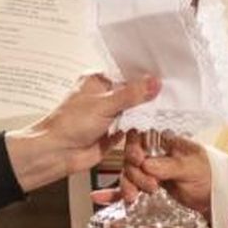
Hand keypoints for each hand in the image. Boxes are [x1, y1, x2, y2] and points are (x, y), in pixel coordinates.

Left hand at [5, 74, 158, 192]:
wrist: (56, 154)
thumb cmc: (68, 125)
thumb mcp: (104, 104)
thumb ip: (131, 94)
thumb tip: (154, 82)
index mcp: (97, 81)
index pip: (126, 74)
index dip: (144, 76)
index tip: (165, 77)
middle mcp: (102, 97)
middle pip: (132, 94)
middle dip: (148, 97)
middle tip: (171, 95)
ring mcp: (107, 116)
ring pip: (133, 112)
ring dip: (145, 114)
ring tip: (168, 110)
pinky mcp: (111, 134)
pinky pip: (131, 130)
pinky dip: (140, 130)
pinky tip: (154, 127)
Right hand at [120, 130, 211, 214]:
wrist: (214, 198)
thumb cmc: (209, 175)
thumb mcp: (192, 168)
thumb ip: (169, 166)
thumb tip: (146, 164)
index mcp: (166, 141)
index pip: (142, 136)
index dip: (135, 146)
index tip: (139, 160)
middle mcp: (155, 151)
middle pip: (132, 155)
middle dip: (136, 171)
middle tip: (151, 185)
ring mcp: (150, 167)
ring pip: (130, 171)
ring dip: (129, 183)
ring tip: (135, 196)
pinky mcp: (148, 182)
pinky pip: (132, 184)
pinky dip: (125, 190)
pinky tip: (117, 197)